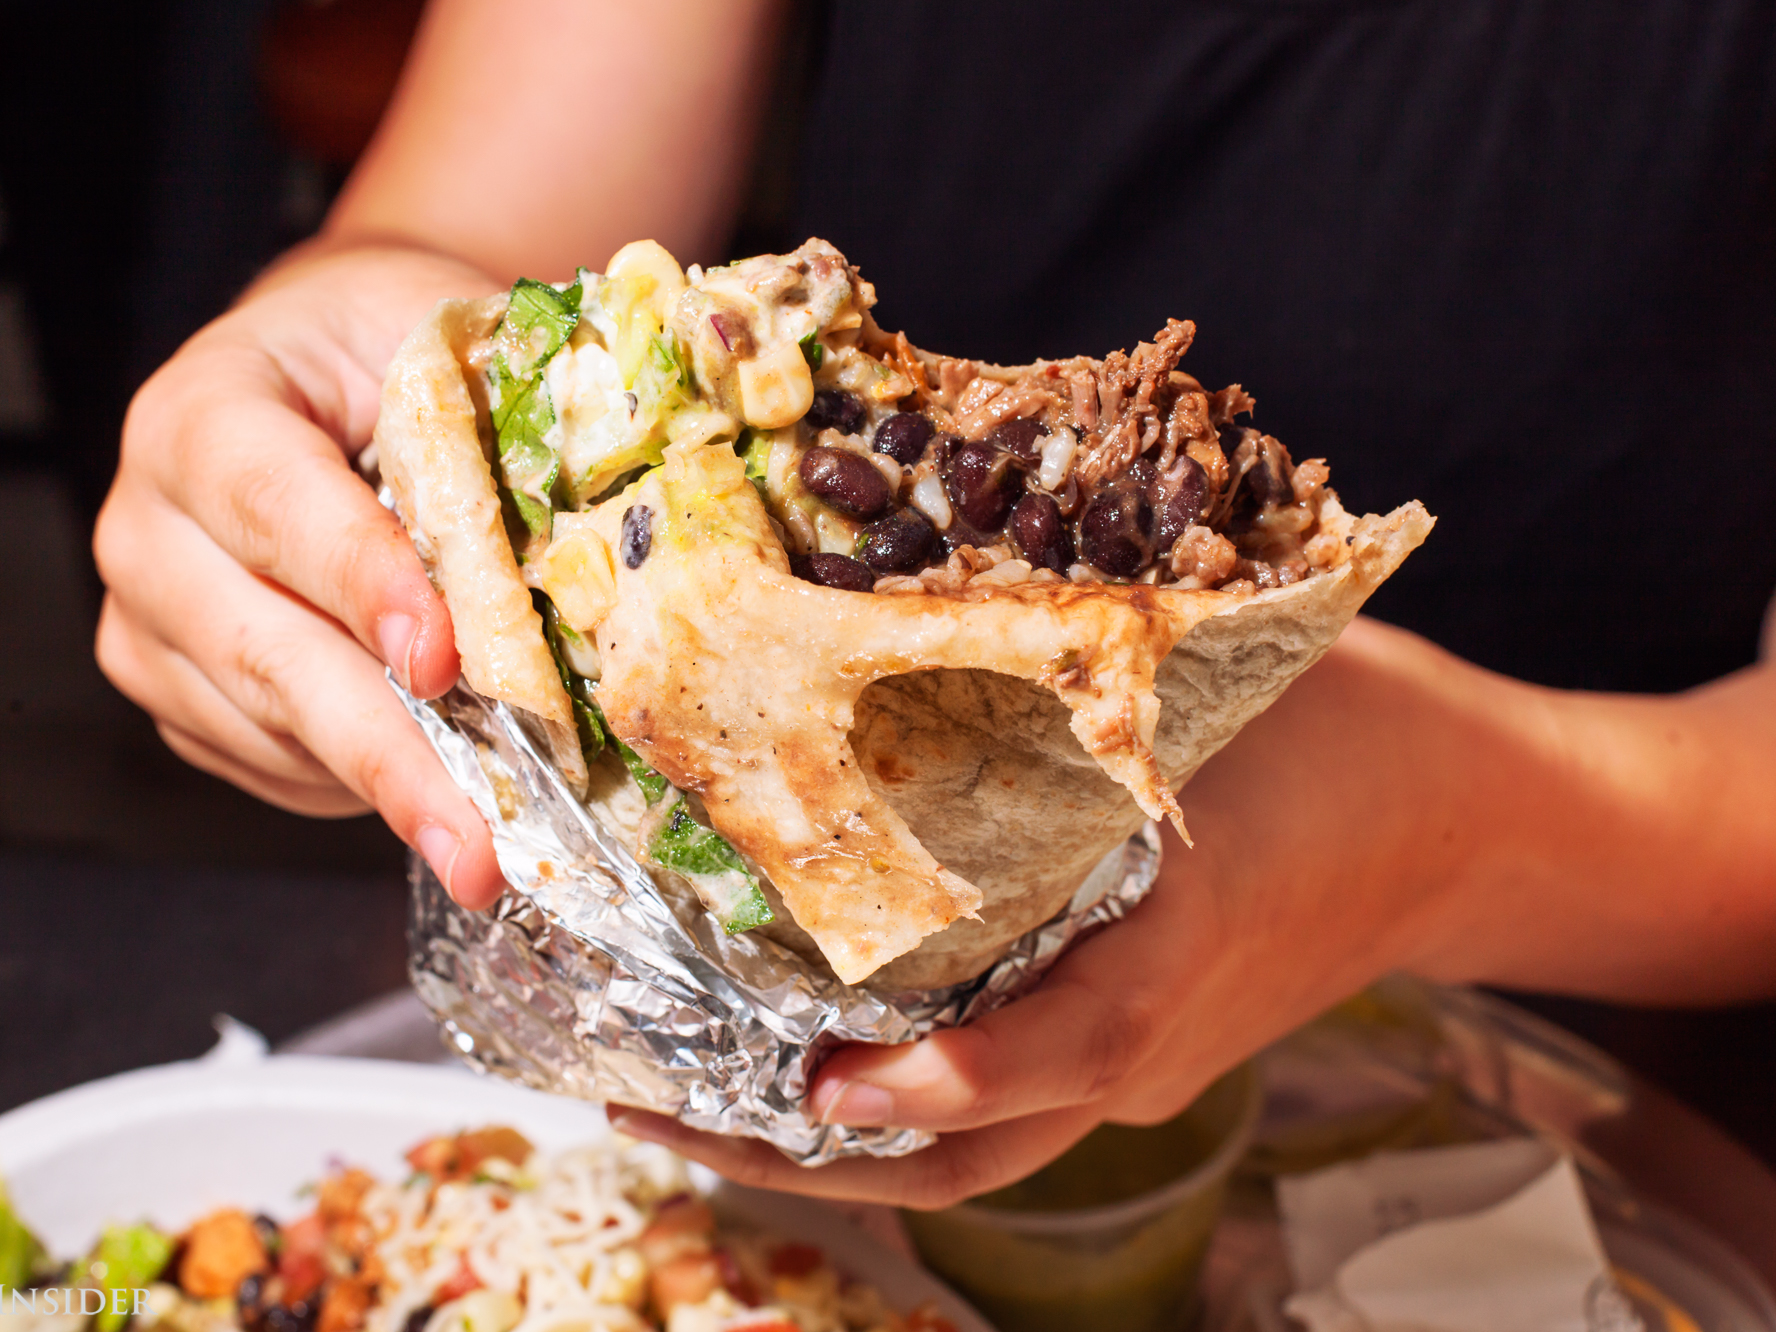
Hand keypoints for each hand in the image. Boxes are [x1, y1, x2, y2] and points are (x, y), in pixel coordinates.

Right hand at [93, 243, 509, 906]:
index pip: (275, 503)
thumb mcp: (433, 338)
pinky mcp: (174, 688)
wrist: (323, 370)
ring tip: (491, 842)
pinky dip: (356, 783)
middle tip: (478, 840)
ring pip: (268, 724)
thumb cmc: (386, 353)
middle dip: (389, 750)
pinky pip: (267, 763)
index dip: (363, 584)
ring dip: (388, 785)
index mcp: (206, 412)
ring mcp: (150, 619)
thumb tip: (605, 507)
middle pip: (266, 649)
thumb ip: (484, 415)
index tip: (444, 661)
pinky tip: (435, 783)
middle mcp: (149, 524)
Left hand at [609, 617, 1775, 1205]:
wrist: (1472, 822)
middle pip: (960, 1157)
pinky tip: (824, 1047)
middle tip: (657, 1108)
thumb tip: (895, 615)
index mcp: (1165, 959)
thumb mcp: (1224, 686)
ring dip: (837, 1141)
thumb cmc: (1352, 738)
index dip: (898, 1087)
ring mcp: (1145, 1066)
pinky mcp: (1147, 1052)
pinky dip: (907, 1105)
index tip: (791, 1077)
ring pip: (975, 1151)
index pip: (1017, 1066)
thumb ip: (1082, 680)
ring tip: (704, 1098)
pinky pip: (1010, 1107)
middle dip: (802, 1150)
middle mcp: (1142, 1047)